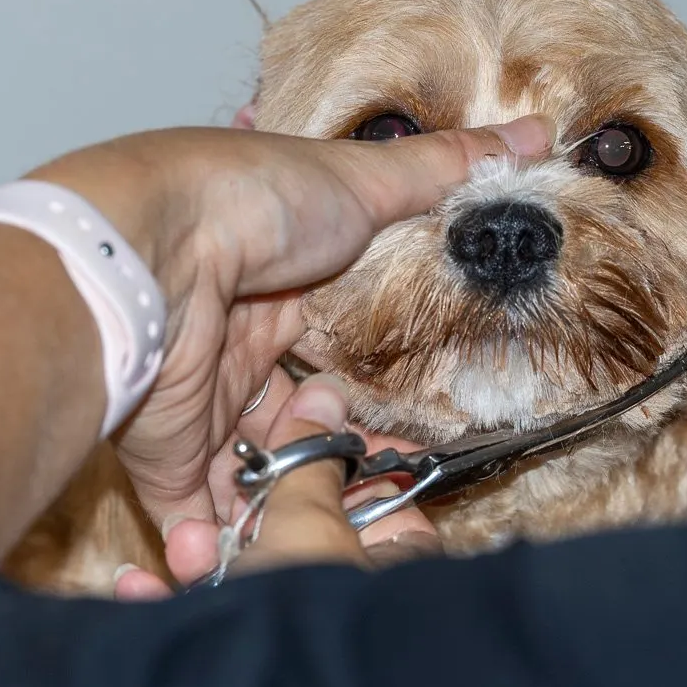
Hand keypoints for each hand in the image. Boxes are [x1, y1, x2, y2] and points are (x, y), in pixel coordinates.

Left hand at [30, 116, 555, 537]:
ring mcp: (203, 405)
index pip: (348, 343)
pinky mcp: (167, 457)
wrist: (147, 249)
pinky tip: (286, 551)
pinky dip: (235, 542)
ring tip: (364, 514)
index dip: (390, 378)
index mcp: (286, 286)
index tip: (441, 405)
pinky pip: (204, 515)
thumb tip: (538, 135)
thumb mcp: (365, 179)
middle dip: (357, 449)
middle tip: (409, 473)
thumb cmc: (254, 201)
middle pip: (311, 415)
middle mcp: (242, 346)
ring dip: (314, 498)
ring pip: (269, 471)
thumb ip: (447, 169)